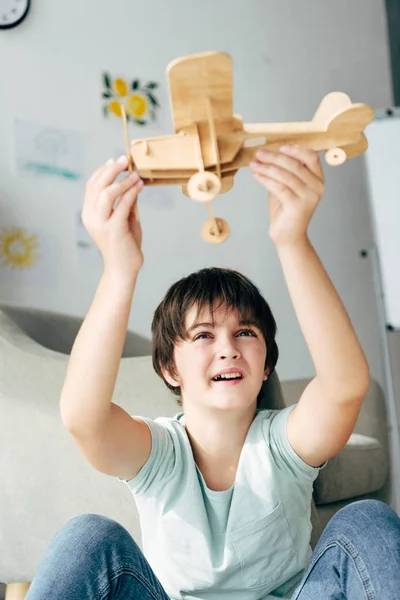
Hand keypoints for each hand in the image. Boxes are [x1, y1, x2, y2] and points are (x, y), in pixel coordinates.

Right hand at [82, 156, 143, 274]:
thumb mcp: (122, 219)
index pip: (91, 185)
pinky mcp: (114, 229)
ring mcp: (101, 224)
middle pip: (97, 185)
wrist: (123, 269)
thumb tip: (132, 182)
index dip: (103, 170)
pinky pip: (123, 205)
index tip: (115, 161)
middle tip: (125, 160)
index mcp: (89, 213)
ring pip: (107, 193)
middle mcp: (91, 217)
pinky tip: (139, 186)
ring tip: (135, 174)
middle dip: (111, 169)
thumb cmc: (124, 244)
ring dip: (122, 180)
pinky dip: (132, 192)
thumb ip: (124, 203)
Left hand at [250, 145, 324, 245]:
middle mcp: (317, 187)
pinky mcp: (297, 206)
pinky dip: (266, 179)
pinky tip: (256, 176)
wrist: (288, 236)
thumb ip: (284, 171)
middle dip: (274, 157)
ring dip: (267, 168)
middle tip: (259, 153)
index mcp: (318, 180)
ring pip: (285, 175)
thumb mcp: (287, 186)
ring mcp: (309, 197)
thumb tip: (268, 154)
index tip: (280, 146)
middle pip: (295, 165)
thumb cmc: (286, 210)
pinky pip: (279, 187)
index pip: (312, 157)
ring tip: (254, 164)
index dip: (296, 150)